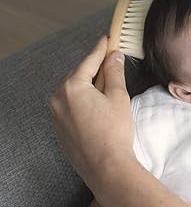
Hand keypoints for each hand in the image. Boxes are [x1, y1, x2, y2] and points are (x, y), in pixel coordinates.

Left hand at [49, 37, 134, 190]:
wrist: (106, 167)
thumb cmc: (114, 132)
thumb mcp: (118, 97)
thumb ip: (114, 73)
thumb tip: (114, 56)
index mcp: (72, 87)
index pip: (89, 62)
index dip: (101, 49)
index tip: (108, 39)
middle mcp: (58, 99)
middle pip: (79, 76)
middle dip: (95, 69)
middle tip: (111, 60)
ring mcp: (56, 115)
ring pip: (74, 92)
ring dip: (90, 86)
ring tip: (108, 85)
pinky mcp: (60, 129)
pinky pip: (71, 107)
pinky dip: (84, 102)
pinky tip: (99, 106)